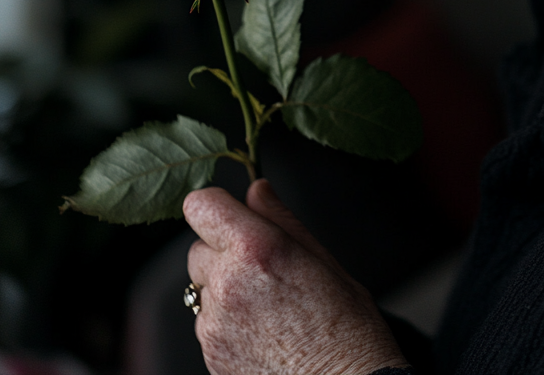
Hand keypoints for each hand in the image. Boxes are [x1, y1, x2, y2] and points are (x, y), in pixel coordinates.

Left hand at [184, 179, 407, 374]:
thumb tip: (257, 189)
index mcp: (257, 249)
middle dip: (223, 249)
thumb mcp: (322, 258)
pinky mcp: (210, 353)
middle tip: (263, 265)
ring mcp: (214, 323)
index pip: (201, 205)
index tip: (233, 212)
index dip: (216, 204)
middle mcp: (227, 283)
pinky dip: (226, 318)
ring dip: (223, 285)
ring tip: (267, 302)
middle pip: (198, 246)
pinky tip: (262, 328)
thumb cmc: (346, 326)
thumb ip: (280, 218)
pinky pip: (206, 320)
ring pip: (202, 285)